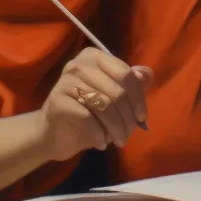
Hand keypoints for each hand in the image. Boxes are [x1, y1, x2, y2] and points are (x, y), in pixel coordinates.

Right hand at [39, 48, 153, 163]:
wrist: (54, 133)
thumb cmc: (88, 112)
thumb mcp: (114, 97)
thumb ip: (132, 84)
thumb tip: (146, 74)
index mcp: (95, 56)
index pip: (126, 74)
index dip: (138, 98)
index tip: (142, 118)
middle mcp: (79, 64)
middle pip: (117, 91)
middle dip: (127, 118)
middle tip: (128, 135)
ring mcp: (65, 81)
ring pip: (104, 105)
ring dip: (116, 128)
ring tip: (118, 141)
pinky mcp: (57, 101)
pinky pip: (87, 117)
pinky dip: (99, 134)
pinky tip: (101, 143)